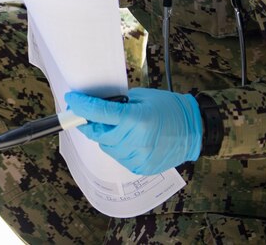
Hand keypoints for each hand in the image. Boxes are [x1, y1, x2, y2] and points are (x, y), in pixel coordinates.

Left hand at [65, 88, 201, 174]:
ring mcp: (139, 157)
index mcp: (136, 119)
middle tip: (86, 113)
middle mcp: (136, 141)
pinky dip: (115, 146)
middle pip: (98, 133)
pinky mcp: (141, 168)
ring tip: (116, 125)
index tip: (72, 101)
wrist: (193, 130)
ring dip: (103, 135)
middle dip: (89, 122)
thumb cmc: (167, 108)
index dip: (82, 107)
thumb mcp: (140, 97)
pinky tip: (125, 137)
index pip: (100, 113)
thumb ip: (117, 103)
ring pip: (106, 146)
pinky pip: (118, 156)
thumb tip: (94, 105)